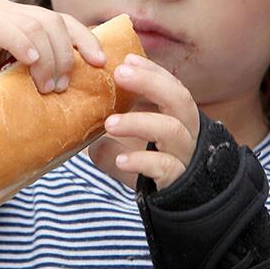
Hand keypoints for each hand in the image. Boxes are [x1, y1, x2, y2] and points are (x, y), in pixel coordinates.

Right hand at [0, 0, 106, 111]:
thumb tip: (62, 109)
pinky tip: (31, 64)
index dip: (85, 40)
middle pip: (55, 21)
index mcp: (18, 24)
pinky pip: (6, 28)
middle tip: (64, 87)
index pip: (62, 22)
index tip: (100, 66)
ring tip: (48, 86)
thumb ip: (25, 82)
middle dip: (69, 54)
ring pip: (37, 24)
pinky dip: (24, 45)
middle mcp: (8, 14)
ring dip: (51, 57)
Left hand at [87, 53, 199, 188]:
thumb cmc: (153, 169)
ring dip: (139, 121)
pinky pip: (165, 166)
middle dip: (151, 83)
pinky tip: (120, 159)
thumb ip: (113, 131)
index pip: (172, 86)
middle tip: (119, 73)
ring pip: (172, 130)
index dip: (153, 71)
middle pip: (180, 99)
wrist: (177, 209)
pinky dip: (141, 161)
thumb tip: (82, 118)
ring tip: (109, 123)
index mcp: (179, 120)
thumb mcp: (131, 145)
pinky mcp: (178, 181)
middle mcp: (187, 134)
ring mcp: (185, 157)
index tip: (128, 58)